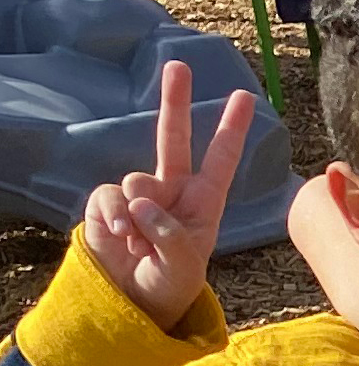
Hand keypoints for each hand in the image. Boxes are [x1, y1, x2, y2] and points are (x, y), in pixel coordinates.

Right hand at [79, 59, 253, 333]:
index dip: (231, 129)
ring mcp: (139, 193)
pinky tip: (123, 239)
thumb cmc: (171, 282)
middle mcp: (172, 189)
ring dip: (139, 218)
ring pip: (138, 181)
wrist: (134, 300)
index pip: (221, 159)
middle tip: (177, 65)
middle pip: (173, 137)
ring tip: (143, 246)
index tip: (244, 97)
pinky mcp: (108, 201)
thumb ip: (168, 233)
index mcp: (204, 201)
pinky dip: (117, 218)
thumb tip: (140, 201)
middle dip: (174, 101)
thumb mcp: (184, 265)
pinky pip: (111, 196)